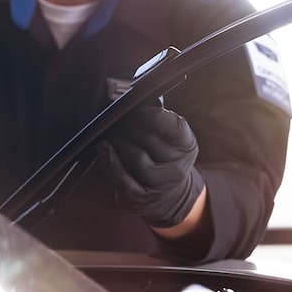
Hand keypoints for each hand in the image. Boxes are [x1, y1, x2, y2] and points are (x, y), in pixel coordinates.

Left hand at [101, 104, 204, 227]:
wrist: (169, 198)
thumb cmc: (164, 159)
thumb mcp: (171, 139)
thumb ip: (158, 118)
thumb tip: (134, 93)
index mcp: (187, 146)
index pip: (174, 126)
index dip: (152, 114)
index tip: (139, 108)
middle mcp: (178, 167)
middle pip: (150, 139)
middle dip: (130, 125)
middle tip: (119, 118)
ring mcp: (160, 185)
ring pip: (137, 158)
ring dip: (120, 142)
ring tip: (113, 134)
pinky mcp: (140, 197)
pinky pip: (123, 178)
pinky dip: (111, 161)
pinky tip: (104, 149)